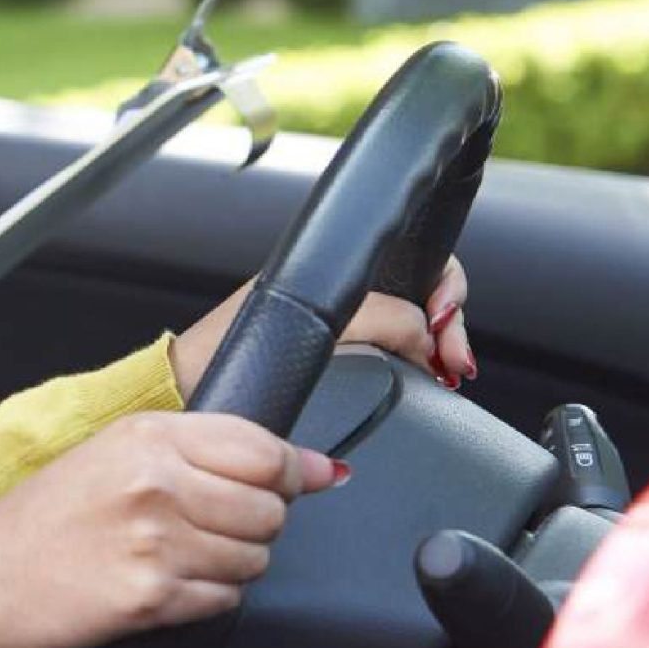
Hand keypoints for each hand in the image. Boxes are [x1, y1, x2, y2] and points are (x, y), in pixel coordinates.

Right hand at [0, 409, 340, 647]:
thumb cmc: (40, 520)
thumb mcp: (112, 455)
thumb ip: (205, 453)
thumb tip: (315, 469)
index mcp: (146, 436)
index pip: (264, 449)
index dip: (288, 472)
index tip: (293, 482)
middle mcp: (156, 482)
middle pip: (271, 507)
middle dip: (255, 523)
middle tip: (208, 527)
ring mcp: (156, 541)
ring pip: (256, 557)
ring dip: (232, 564)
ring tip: (178, 557)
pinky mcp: (153, 596)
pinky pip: (226, 600)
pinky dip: (207, 598)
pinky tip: (164, 586)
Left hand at [167, 255, 474, 396]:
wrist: (192, 385)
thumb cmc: (232, 348)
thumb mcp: (318, 320)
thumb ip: (379, 317)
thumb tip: (425, 334)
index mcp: (329, 272)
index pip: (409, 262)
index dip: (442, 289)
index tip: (444, 322)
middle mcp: (338, 291)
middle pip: (421, 290)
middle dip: (451, 320)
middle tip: (455, 359)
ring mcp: (340, 320)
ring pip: (415, 320)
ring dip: (443, 341)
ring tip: (449, 367)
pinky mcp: (337, 352)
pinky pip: (395, 345)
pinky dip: (421, 357)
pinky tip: (429, 372)